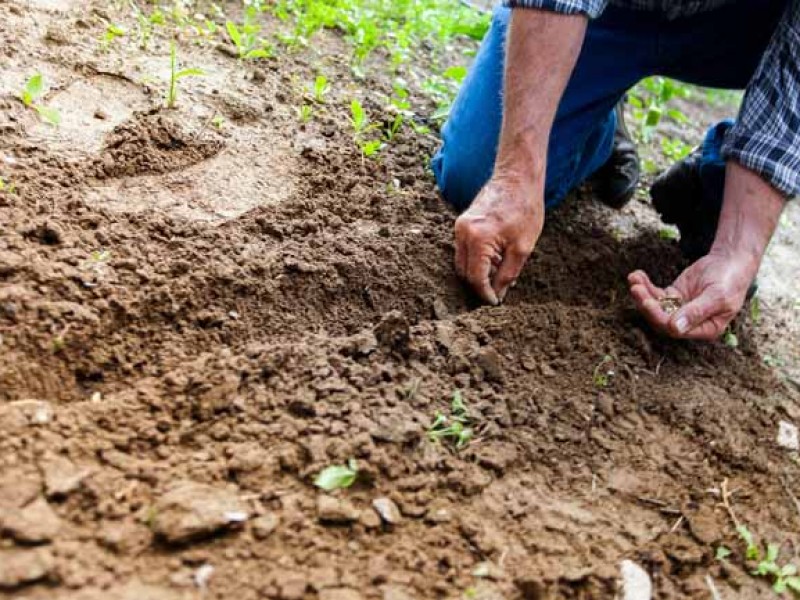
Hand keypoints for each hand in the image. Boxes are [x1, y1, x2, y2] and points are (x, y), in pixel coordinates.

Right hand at [454, 177, 543, 304]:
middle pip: (463, 272)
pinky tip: (494, 260)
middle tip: (496, 293)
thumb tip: (498, 294)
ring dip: (477, 273)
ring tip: (498, 275)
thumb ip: (508, 274)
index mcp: (477, 239)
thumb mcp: (522, 247)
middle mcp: (462, 233)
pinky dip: (475, 260)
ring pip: (461, 262)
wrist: (517, 177)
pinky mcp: (461, 223)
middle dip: (478, 285)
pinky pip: (463, 250)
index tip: (495, 302)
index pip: (475, 278)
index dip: (485, 294)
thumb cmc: (524, 208)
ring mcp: (459, 227)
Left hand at [628, 250, 757, 340]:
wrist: (731, 261)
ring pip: (655, 306)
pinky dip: (645, 285)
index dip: (659, 317)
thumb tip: (675, 329)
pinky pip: (655, 294)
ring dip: (642, 294)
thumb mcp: (717, 296)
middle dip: (646, 304)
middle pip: (661, 319)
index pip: (676, 330)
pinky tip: (636, 275)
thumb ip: (696, 312)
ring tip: (634, 279)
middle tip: (636, 289)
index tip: (648, 302)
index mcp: (705, 329)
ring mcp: (679, 309)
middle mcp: (689, 323)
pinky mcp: (674, 296)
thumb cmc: (730, 280)